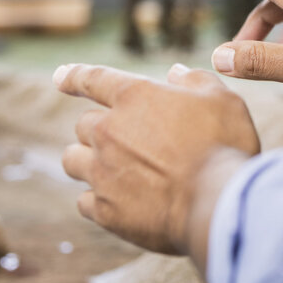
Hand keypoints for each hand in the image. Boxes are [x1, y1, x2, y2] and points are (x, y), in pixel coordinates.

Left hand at [57, 63, 259, 260]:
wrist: (217, 204)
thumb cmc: (223, 146)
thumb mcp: (221, 99)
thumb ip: (195, 80)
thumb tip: (176, 73)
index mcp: (134, 97)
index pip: (93, 78)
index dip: (74, 76)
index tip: (59, 77)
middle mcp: (109, 131)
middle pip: (84, 124)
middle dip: (100, 129)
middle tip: (125, 141)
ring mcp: (102, 172)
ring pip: (73, 160)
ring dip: (86, 160)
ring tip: (107, 169)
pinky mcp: (104, 210)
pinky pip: (84, 201)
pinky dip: (96, 200)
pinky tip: (116, 202)